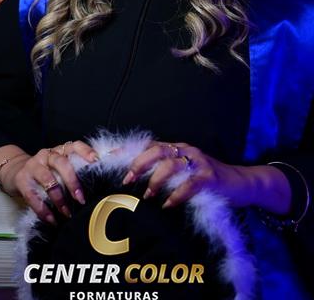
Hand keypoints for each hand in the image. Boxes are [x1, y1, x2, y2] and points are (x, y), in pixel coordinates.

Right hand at [0, 141, 98, 223]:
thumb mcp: (63, 166)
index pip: (75, 146)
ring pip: (47, 179)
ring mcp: (33, 165)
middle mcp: (47, 154)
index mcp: (61, 150)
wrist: (15, 171)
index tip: (96, 162)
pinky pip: (32, 195)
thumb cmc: (47, 171)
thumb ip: (83, 166)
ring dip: (58, 198)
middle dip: (72, 181)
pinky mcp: (21, 179)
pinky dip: (42, 209)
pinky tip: (50, 219)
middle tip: (81, 199)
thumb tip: (113, 161)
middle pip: (61, 163)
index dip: (86, 152)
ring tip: (66, 213)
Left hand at [121, 141, 291, 213]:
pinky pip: (190, 183)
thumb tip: (136, 184)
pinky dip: (177, 194)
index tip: (109, 159)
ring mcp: (198, 162)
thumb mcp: (184, 174)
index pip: (148, 146)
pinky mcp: (210, 176)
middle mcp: (185, 151)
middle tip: (127, 181)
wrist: (241, 184)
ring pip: (171, 165)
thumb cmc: (207, 182)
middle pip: (156, 151)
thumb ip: (165, 174)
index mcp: (176, 149)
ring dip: (156, 180)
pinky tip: (168, 204)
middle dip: (139, 165)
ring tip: (148, 195)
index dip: (128, 151)